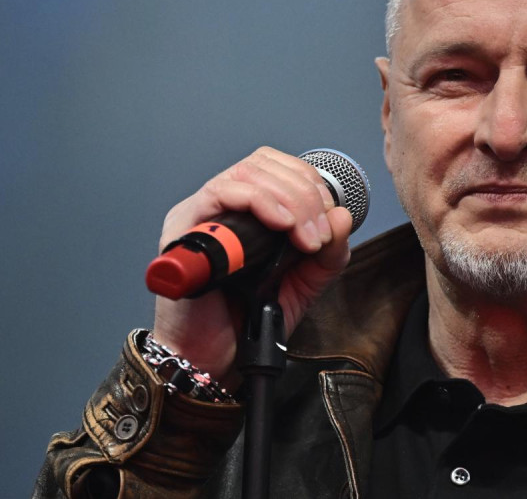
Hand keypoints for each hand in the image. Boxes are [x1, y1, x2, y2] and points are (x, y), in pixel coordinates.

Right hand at [151, 147, 353, 383]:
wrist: (213, 361)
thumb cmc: (246, 324)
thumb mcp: (302, 285)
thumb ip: (327, 254)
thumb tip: (342, 216)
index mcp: (243, 213)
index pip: (276, 168)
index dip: (309, 183)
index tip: (328, 222)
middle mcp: (219, 209)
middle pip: (263, 165)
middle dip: (304, 193)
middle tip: (318, 236)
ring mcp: (199, 217)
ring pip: (246, 174)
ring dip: (288, 199)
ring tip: (305, 238)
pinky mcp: (184, 232)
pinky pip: (219, 194)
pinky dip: (259, 202)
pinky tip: (282, 225)